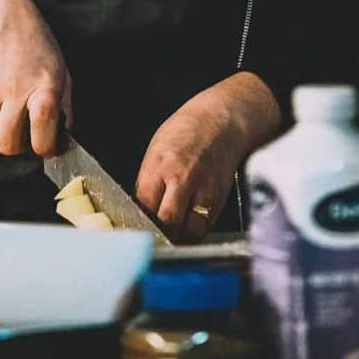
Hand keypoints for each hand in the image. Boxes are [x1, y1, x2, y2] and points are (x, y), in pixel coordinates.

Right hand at [0, 0, 71, 158]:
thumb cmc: (36, 42)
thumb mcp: (61, 69)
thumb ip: (63, 105)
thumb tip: (61, 137)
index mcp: (45, 86)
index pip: (42, 133)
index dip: (46, 148)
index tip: (48, 146)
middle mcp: (16, 90)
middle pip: (8, 145)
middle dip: (19, 147)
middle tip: (28, 134)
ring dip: (6, 126)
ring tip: (16, 102)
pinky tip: (2, 90)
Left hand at [135, 74, 279, 243]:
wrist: (221, 122)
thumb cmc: (186, 132)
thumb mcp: (156, 151)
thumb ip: (149, 182)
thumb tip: (140, 211)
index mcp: (160, 165)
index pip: (144, 205)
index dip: (139, 220)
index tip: (137, 225)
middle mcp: (183, 179)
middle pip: (167, 222)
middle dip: (159, 233)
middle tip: (154, 234)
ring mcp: (204, 190)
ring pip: (189, 231)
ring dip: (179, 237)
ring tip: (172, 234)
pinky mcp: (219, 199)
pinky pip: (204, 227)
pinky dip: (194, 231)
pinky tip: (187, 226)